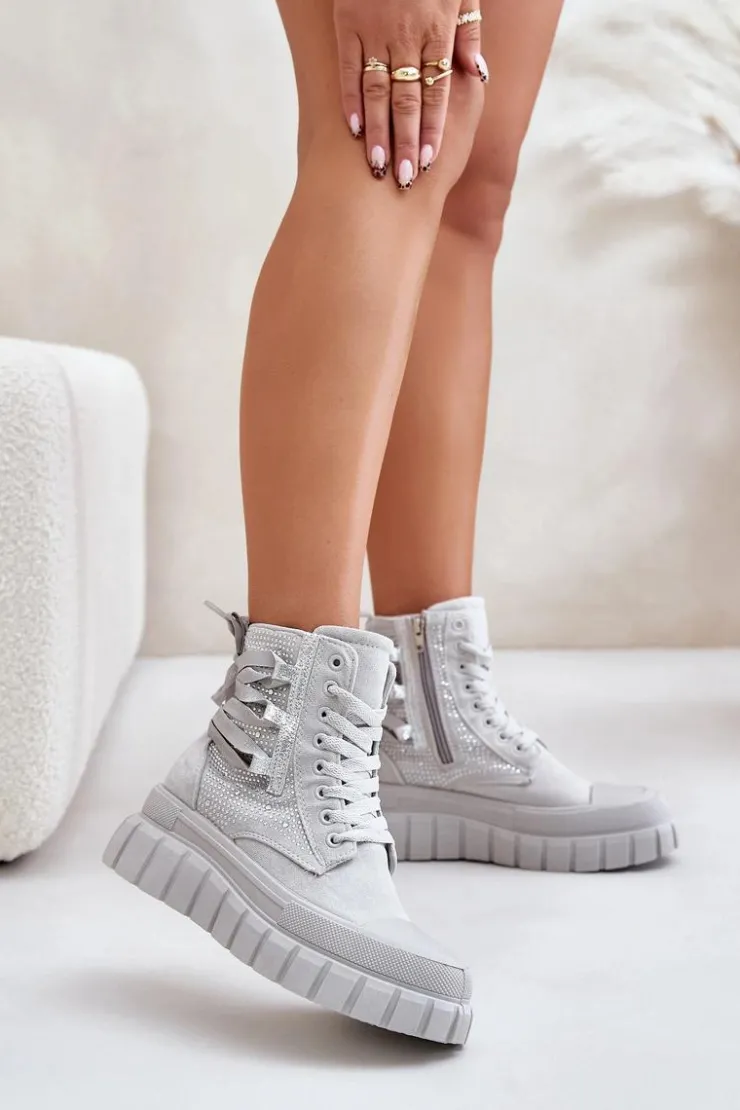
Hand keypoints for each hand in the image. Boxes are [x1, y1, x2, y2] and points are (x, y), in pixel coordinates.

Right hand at [334, 1, 486, 187]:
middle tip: (403, 180)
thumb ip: (469, 31)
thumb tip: (477, 74)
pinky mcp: (347, 24)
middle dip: (405, 142)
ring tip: (377, 167)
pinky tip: (355, 131)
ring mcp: (374, 31)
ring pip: (376, 91)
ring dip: (377, 132)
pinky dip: (350, 100)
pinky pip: (348, 69)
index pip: (435, 90)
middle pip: (406, 99)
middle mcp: (406, 35)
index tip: (428, 161)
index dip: (432, 128)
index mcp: (437, 29)